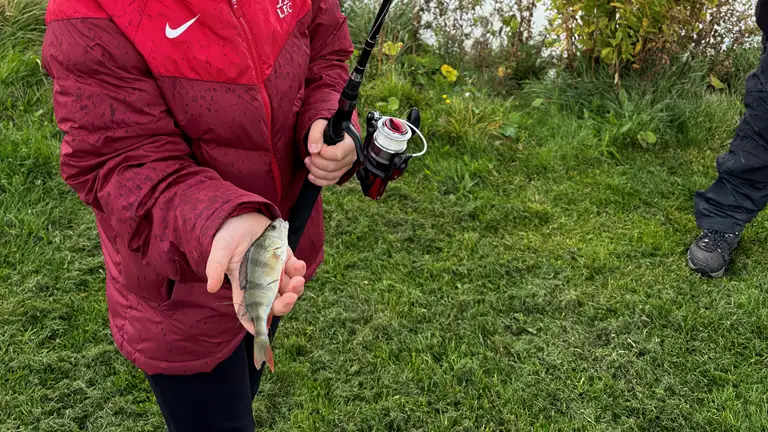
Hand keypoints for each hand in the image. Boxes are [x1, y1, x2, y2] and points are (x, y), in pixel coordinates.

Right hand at [206, 213, 306, 332]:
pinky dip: (299, 270)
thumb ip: (216, 267)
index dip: (254, 322)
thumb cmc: (228, 234)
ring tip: (297, 280)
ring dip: (296, 289)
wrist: (242, 214)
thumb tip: (211, 287)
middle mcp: (261, 283)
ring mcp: (274, 272)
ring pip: (288, 289)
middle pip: (274, 303)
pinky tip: (297, 264)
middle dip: (284, 305)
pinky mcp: (285, 259)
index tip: (260, 331)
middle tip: (290, 298)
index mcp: (244, 286)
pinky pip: (296, 270)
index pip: (248, 310)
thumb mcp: (220, 249)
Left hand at [304, 119, 356, 185]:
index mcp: (350, 143)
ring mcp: (346, 166)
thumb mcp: (319, 125)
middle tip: (308, 156)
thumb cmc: (327, 128)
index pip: (338, 154)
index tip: (316, 148)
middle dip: (317, 162)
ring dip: (316, 171)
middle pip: (333, 166)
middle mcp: (351, 156)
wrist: (330, 134)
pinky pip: (331, 182)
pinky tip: (310, 176)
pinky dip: (319, 181)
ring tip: (307, 161)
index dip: (324, 153)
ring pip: (331, 175)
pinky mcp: (340, 173)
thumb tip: (313, 150)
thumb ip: (316, 134)